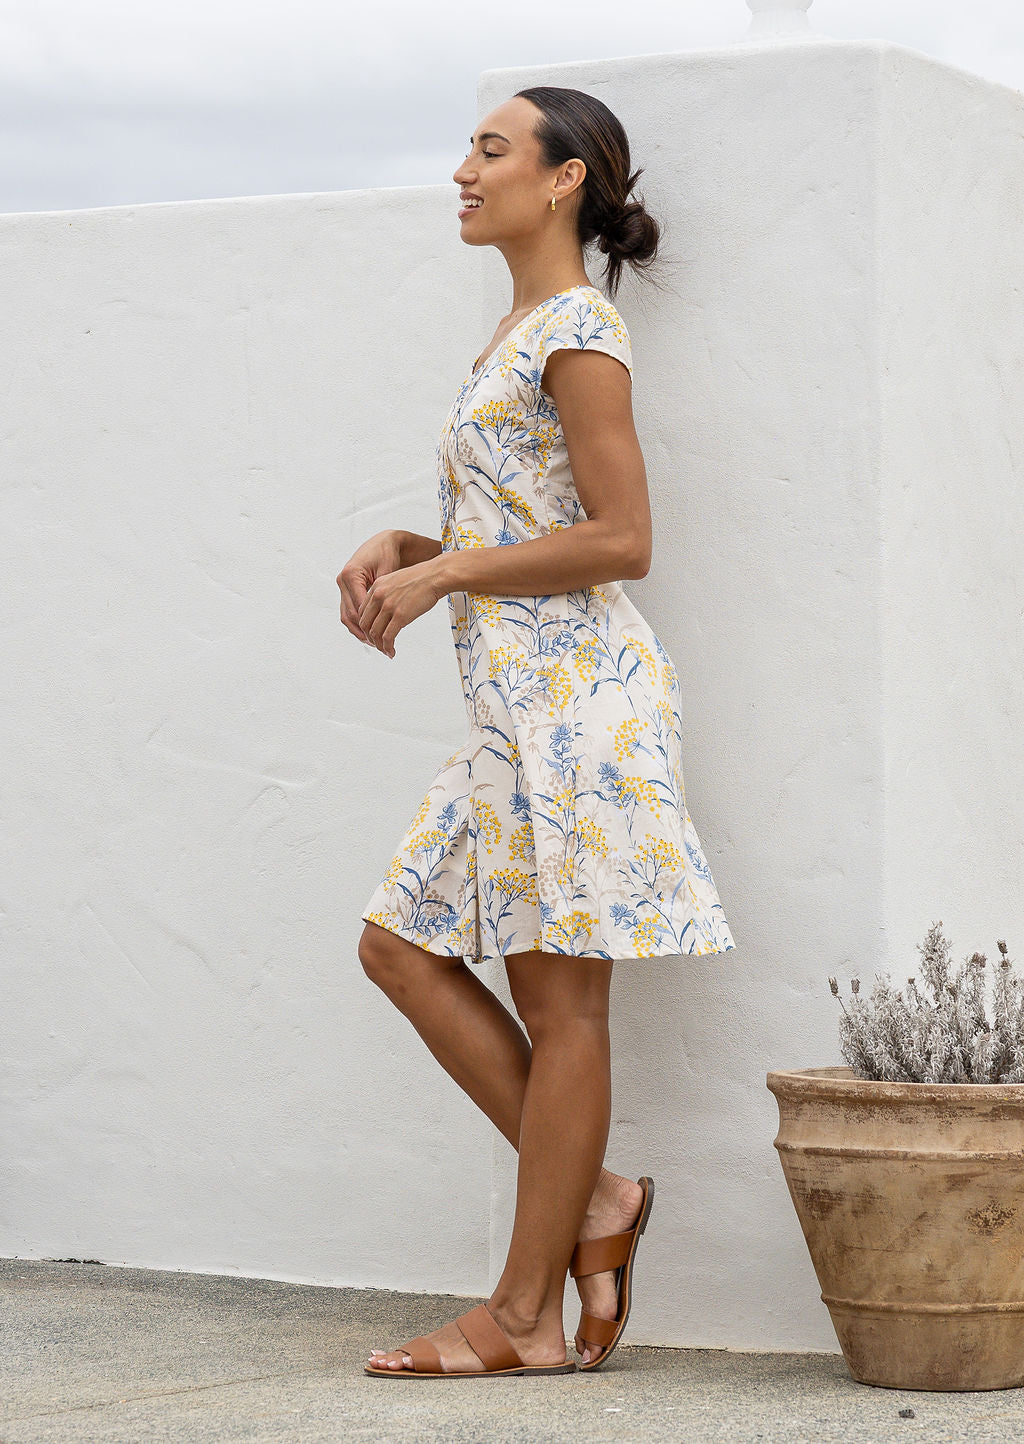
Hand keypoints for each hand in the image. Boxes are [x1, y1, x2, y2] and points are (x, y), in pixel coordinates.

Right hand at [337, 530, 404, 646]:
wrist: (383, 542)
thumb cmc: (386, 553)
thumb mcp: (388, 572)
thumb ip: (383, 593)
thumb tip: (384, 616)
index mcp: (351, 575)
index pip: (358, 607)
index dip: (369, 624)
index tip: (382, 636)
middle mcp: (343, 580)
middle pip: (350, 614)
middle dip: (363, 631)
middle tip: (377, 644)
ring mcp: (342, 585)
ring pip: (346, 615)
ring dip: (357, 630)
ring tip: (372, 642)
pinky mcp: (346, 588)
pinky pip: (348, 610)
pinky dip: (356, 622)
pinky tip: (367, 632)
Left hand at [356, 556, 446, 658]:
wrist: (435, 576)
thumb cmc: (422, 577)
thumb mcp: (396, 580)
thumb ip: (387, 592)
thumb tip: (387, 608)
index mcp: (376, 587)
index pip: (362, 611)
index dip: (365, 625)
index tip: (371, 633)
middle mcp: (378, 596)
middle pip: (365, 623)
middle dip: (369, 637)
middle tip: (377, 644)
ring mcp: (388, 606)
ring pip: (374, 633)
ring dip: (378, 645)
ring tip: (385, 651)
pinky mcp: (400, 616)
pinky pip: (388, 637)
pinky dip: (388, 647)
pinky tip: (392, 652)